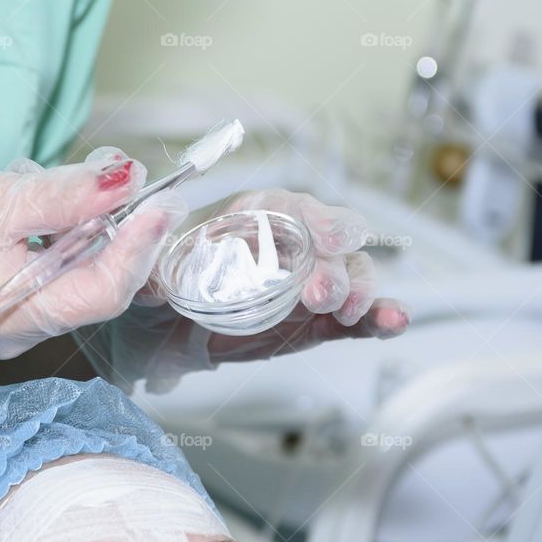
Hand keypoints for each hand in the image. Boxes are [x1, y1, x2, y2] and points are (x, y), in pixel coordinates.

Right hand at [0, 150, 187, 357]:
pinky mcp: (26, 302)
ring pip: (89, 271)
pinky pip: (70, 269)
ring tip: (89, 178)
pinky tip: (62, 201)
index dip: (137, 246)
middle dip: (125, 229)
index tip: (160, 201)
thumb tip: (129, 180)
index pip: (102, 292)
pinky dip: (77, 232)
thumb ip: (66, 195)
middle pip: (102, 283)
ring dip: (101, 223)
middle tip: (136, 180)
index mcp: (17, 317)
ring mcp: (28, 320)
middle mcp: (28, 330)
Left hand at [75, 189, 408, 392]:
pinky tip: (395, 323)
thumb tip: (149, 252)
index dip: (313, 216)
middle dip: (333, 261)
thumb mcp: (146, 272)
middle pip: (328, 240)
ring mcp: (307, 283)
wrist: (160, 335)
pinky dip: (378, 319)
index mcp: (249, 219)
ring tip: (348, 312)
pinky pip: (356, 318)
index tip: (323, 234)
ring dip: (358, 290)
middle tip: (322, 292)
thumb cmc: (158, 289)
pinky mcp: (317, 322)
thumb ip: (150, 263)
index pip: (290, 206)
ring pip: (350, 275)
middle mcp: (287, 245)